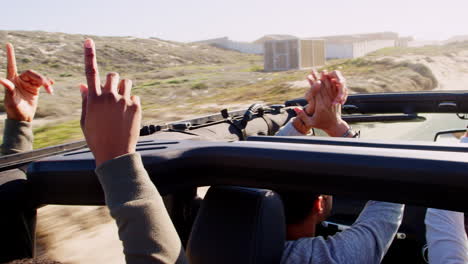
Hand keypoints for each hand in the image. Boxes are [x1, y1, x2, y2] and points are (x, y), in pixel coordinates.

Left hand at [0, 43, 53, 121]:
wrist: (23, 118)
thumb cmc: (14, 109)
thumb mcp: (11, 100)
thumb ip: (8, 89)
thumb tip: (1, 79)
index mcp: (12, 80)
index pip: (12, 65)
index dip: (10, 55)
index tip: (8, 44)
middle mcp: (20, 80)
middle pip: (32, 73)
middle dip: (40, 78)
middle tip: (47, 86)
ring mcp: (28, 84)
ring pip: (39, 78)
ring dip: (45, 83)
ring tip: (50, 90)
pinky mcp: (35, 88)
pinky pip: (43, 83)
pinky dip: (48, 83)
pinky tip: (52, 85)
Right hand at [80, 39, 140, 166]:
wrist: (115, 154)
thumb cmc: (96, 138)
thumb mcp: (85, 120)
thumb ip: (85, 101)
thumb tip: (83, 85)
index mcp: (94, 99)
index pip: (90, 72)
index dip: (89, 55)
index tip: (88, 41)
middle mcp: (109, 97)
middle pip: (112, 75)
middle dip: (112, 81)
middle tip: (112, 94)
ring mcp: (124, 101)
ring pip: (127, 83)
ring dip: (123, 89)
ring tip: (121, 104)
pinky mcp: (136, 107)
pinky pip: (134, 97)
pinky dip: (131, 103)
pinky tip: (127, 116)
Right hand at [293, 70, 349, 135]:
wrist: (334, 125)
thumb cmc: (321, 124)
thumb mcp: (310, 122)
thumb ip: (302, 116)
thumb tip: (295, 108)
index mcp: (320, 107)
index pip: (315, 92)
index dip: (312, 84)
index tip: (309, 76)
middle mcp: (327, 102)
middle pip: (322, 87)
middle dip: (317, 78)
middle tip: (314, 71)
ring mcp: (332, 100)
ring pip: (329, 87)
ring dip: (325, 78)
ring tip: (322, 71)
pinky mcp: (336, 99)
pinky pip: (334, 90)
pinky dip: (332, 83)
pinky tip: (330, 78)